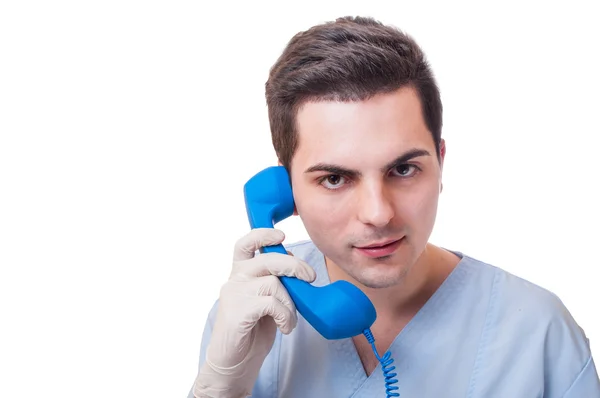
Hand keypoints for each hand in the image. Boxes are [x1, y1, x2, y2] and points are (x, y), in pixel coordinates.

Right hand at [193, 228, 316, 397]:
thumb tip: (294, 262)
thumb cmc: (252, 332)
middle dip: (294, 266)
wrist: (233, 366)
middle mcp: (234, 280)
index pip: (245, 244)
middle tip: (310, 277)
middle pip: (268, 259)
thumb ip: (275, 282)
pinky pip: (271, 303)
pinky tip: (285, 327)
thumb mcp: (267, 301)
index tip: (281, 235)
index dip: (263, 235)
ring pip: (274, 283)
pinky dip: (285, 315)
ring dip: (291, 303)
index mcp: (240, 274)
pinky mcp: (237, 312)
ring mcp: (234, 295)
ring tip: (290, 319)